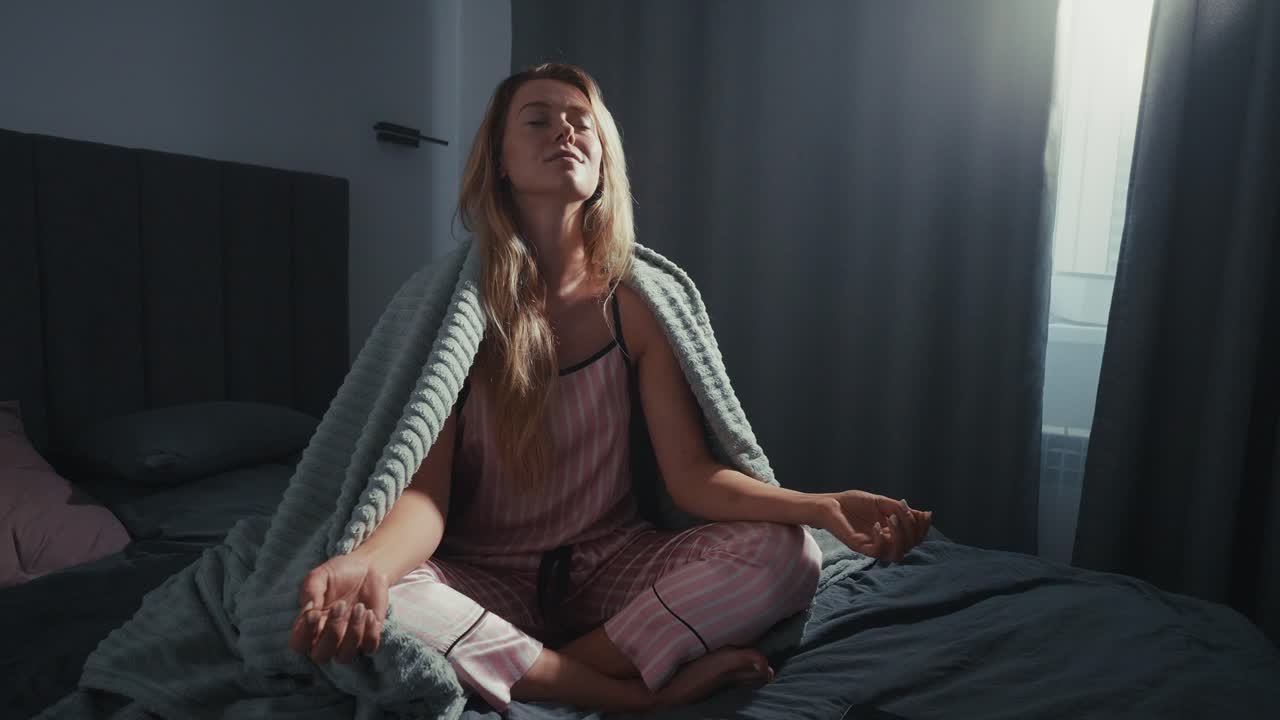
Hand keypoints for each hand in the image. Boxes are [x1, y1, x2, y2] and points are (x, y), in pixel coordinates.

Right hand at [288, 551, 389, 663]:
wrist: (368, 567)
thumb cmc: (339, 573)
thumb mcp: (320, 576)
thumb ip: (310, 590)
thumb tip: (309, 609)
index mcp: (310, 625)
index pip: (299, 643)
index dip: (304, 634)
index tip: (314, 614)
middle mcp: (327, 637)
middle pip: (321, 656)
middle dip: (331, 633)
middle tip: (340, 605)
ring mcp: (349, 639)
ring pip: (345, 656)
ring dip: (353, 633)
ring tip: (359, 607)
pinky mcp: (370, 635)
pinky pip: (369, 647)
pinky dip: (370, 633)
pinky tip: (370, 613)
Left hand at [811, 490, 932, 562]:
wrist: (828, 504)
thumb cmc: (852, 503)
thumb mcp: (881, 502)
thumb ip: (900, 509)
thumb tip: (924, 514)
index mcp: (891, 533)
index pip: (915, 539)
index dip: (923, 529)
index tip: (925, 514)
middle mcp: (884, 542)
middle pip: (910, 546)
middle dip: (912, 529)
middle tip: (902, 511)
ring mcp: (872, 546)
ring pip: (897, 554)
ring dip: (900, 536)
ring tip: (893, 518)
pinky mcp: (859, 546)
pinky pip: (877, 552)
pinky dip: (881, 539)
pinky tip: (876, 524)